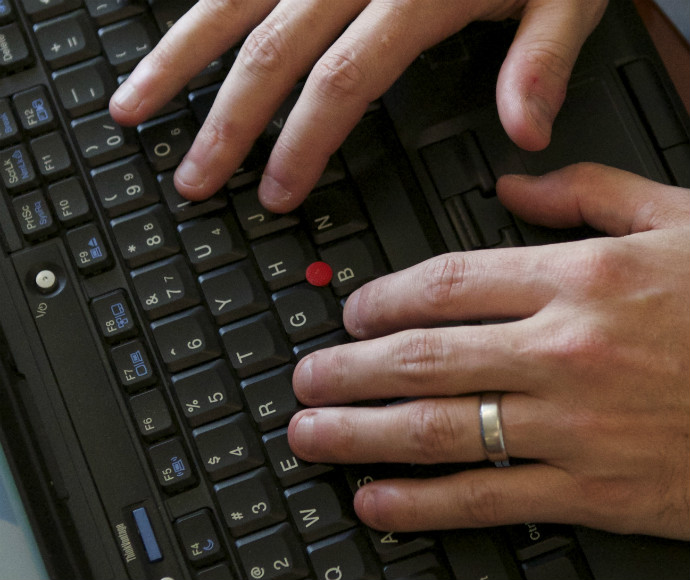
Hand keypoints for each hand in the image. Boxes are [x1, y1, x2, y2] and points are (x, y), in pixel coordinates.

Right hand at [109, 0, 606, 211]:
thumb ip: (541, 59)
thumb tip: (525, 133)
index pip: (340, 80)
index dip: (301, 141)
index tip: (275, 192)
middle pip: (270, 51)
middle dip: (226, 122)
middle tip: (192, 179)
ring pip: (232, 3)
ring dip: (179, 57)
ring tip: (134, 104)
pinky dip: (200, 6)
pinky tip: (168, 35)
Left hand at [287, 163, 689, 539]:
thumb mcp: (677, 220)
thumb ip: (588, 193)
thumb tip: (514, 184)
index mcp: (582, 279)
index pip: (448, 284)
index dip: (383, 299)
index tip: (351, 312)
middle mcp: (566, 350)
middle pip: (422, 358)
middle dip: (348, 370)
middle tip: (303, 380)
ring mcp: (575, 426)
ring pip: (439, 430)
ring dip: (361, 435)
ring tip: (311, 435)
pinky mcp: (595, 490)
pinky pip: (489, 498)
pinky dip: (424, 504)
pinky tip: (378, 502)